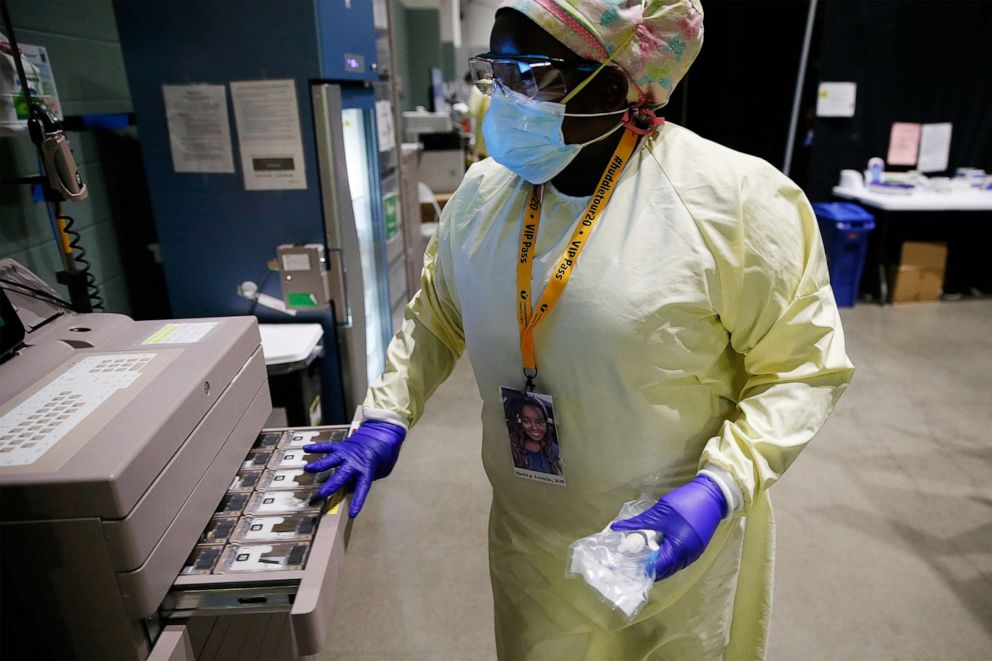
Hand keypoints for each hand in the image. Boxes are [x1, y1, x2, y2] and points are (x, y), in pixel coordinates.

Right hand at [303, 420, 405, 517]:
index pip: (362, 489)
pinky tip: (306, 448)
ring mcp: (346, 453)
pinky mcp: (341, 445)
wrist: (383, 433)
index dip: (358, 502)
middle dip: (330, 487)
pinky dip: (317, 447)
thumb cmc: (383, 453)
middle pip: (340, 476)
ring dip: (319, 465)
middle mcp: (354, 462)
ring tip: (308, 469)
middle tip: (320, 495)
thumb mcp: (382, 470)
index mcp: (367, 470)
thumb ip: (367, 480)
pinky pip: (327, 446)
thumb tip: (351, 488)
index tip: (352, 513)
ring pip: (331, 460)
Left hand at [611, 475, 726, 580]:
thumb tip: (616, 528)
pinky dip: (663, 557)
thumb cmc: (686, 503)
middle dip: (645, 566)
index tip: (622, 562)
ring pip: (669, 566)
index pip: (655, 567)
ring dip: (654, 562)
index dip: (638, 566)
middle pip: (662, 571)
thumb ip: (637, 523)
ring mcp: (692, 555)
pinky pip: (675, 560)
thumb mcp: (659, 512)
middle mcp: (687, 558)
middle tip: (627, 559)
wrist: (712, 495)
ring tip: (637, 554)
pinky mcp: (694, 549)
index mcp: (679, 550)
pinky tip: (652, 549)